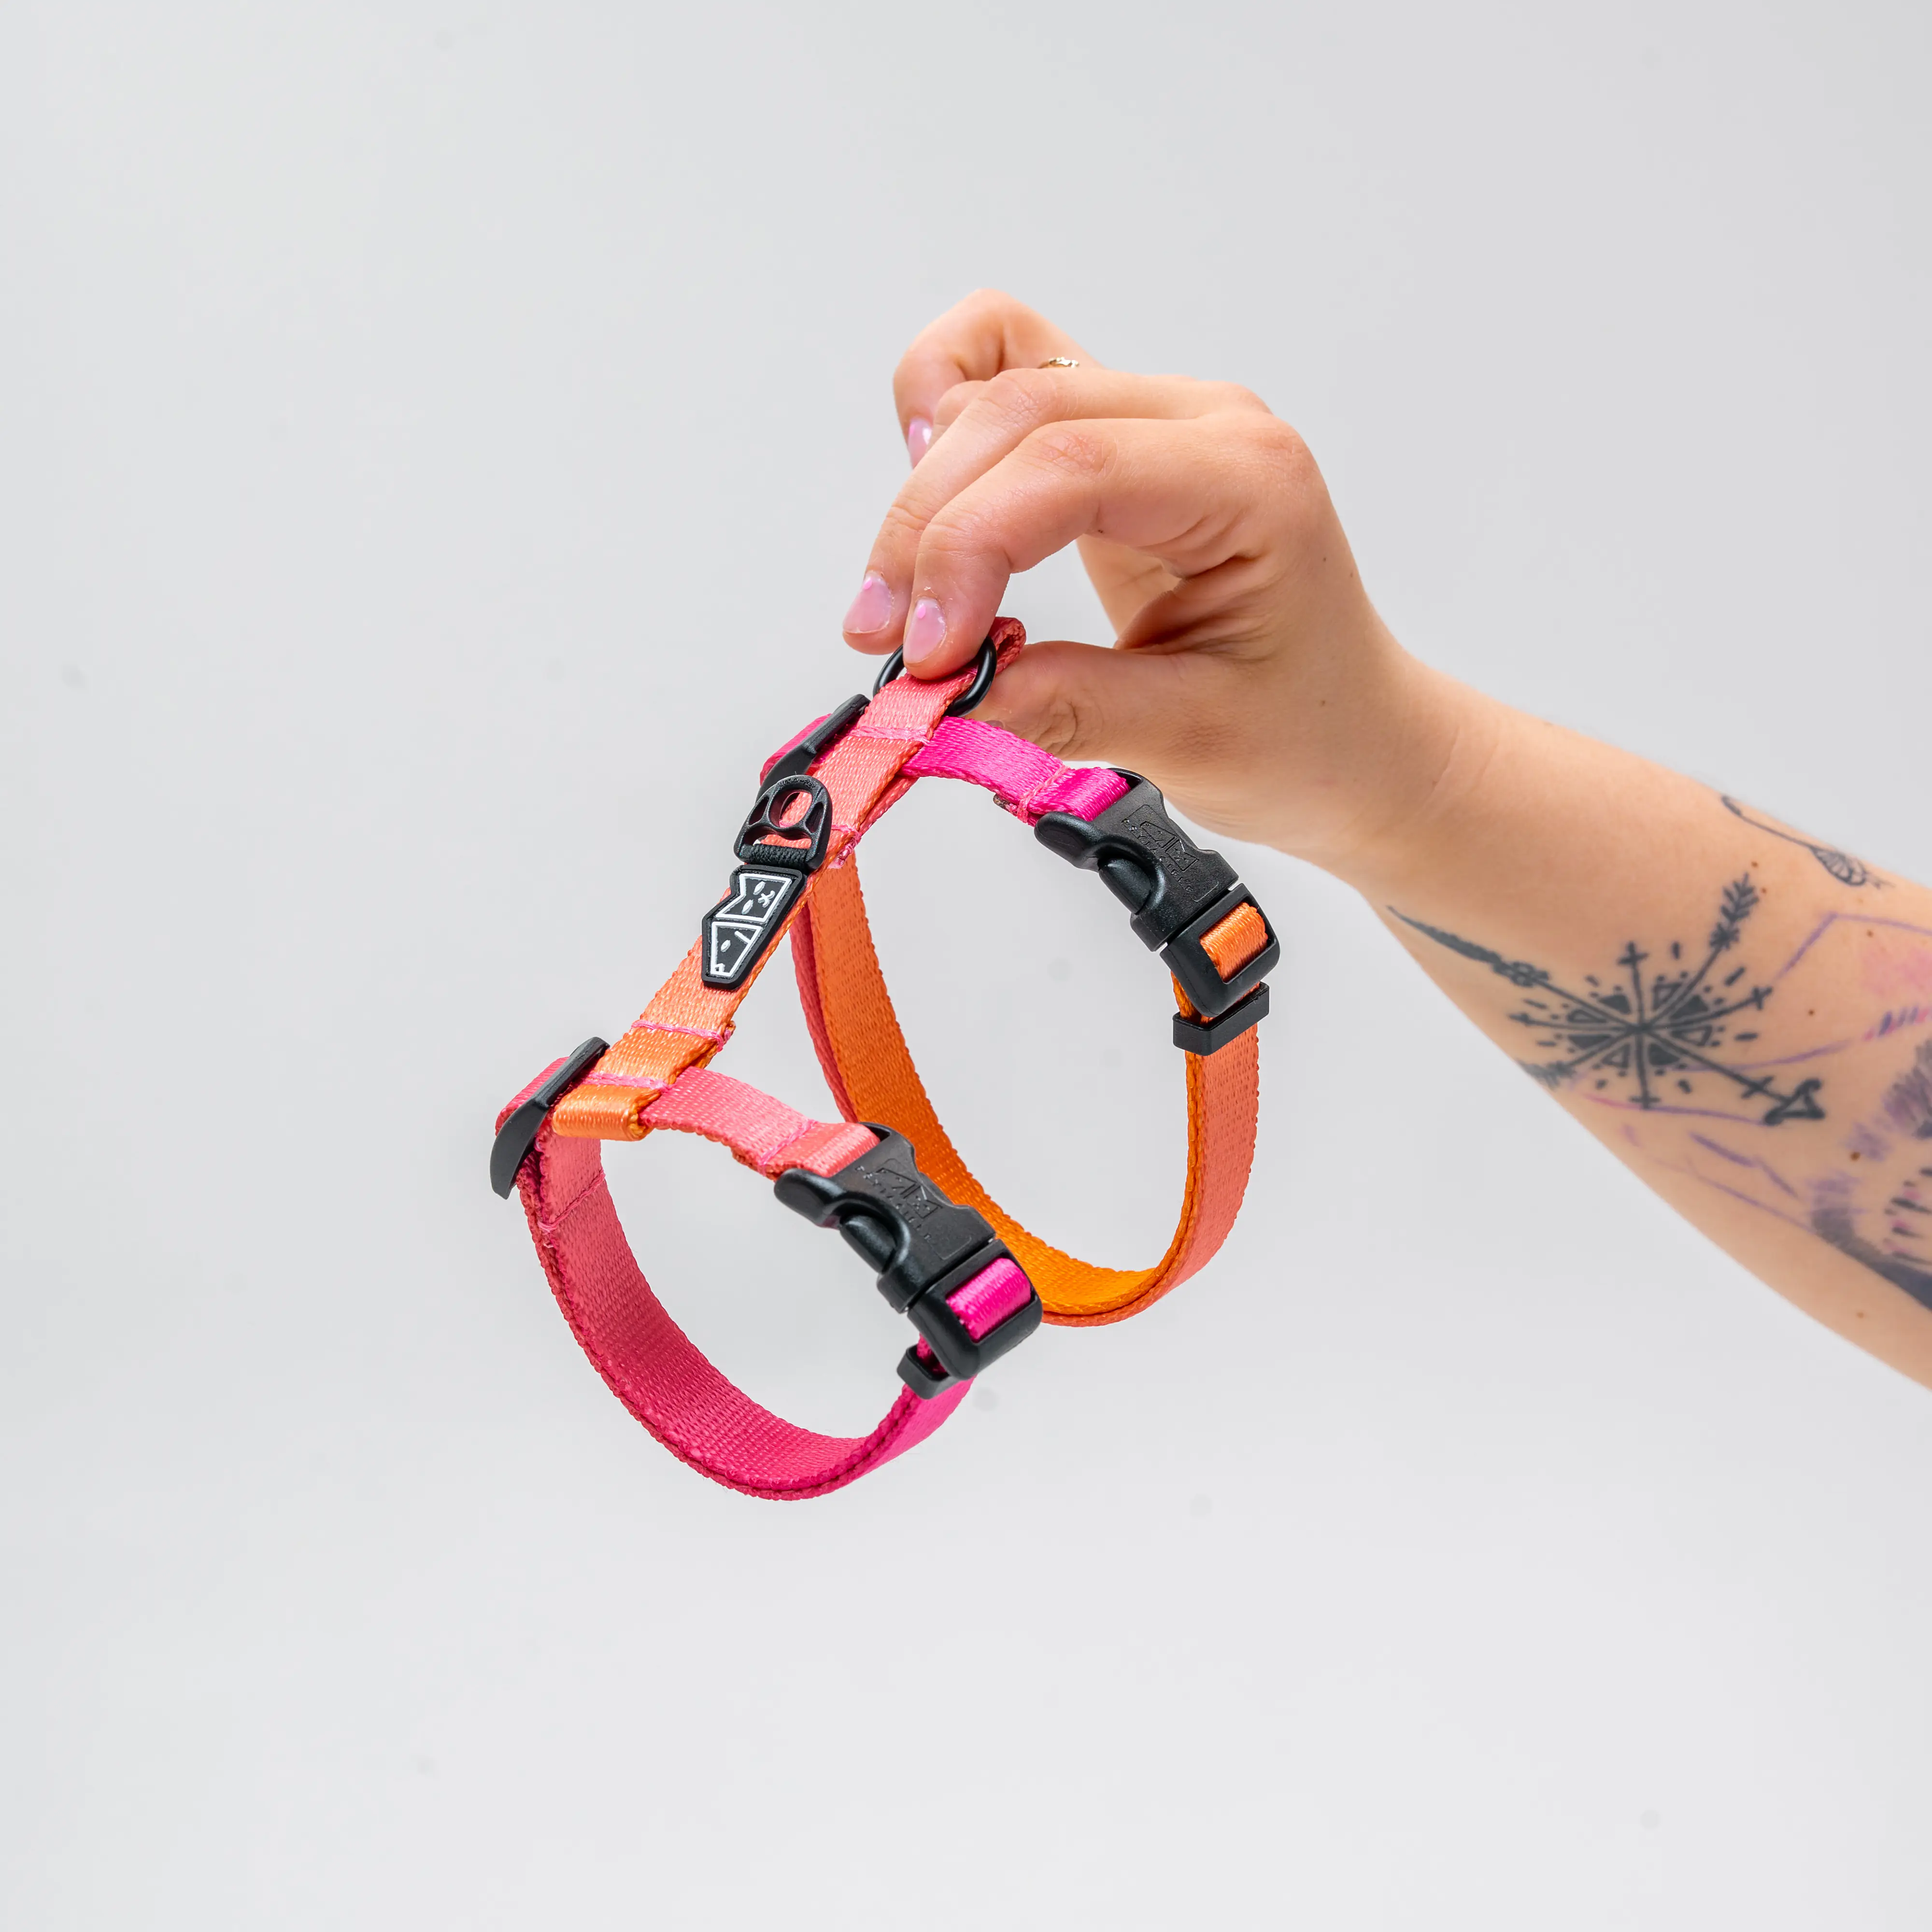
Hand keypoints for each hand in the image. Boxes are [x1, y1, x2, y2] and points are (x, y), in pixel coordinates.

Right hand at [841, 289, 1477, 879]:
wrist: (1352, 736)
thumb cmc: (1306, 733)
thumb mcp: (1194, 743)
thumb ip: (1067, 710)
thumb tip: (944, 701)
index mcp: (1249, 482)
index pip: (1073, 463)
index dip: (970, 548)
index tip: (925, 656)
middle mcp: (1204, 423)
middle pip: (1017, 413)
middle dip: (927, 531)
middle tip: (893, 651)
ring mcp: (1157, 417)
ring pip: (995, 383)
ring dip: (924, 490)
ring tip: (907, 606)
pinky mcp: (1113, 438)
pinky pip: (1006, 366)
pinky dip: (943, 412)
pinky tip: (927, 498)